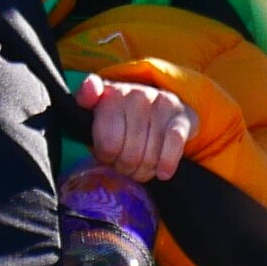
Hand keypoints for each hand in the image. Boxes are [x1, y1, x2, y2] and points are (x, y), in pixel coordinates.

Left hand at [75, 73, 194, 185]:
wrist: (160, 105)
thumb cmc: (122, 114)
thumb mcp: (98, 106)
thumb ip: (86, 97)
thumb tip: (91, 92)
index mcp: (112, 94)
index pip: (108, 144)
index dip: (106, 158)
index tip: (108, 157)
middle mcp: (137, 94)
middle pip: (129, 154)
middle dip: (125, 167)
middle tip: (125, 166)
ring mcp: (161, 103)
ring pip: (149, 155)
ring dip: (145, 170)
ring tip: (140, 169)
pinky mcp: (181, 116)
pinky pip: (173, 144)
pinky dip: (167, 162)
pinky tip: (163, 173)